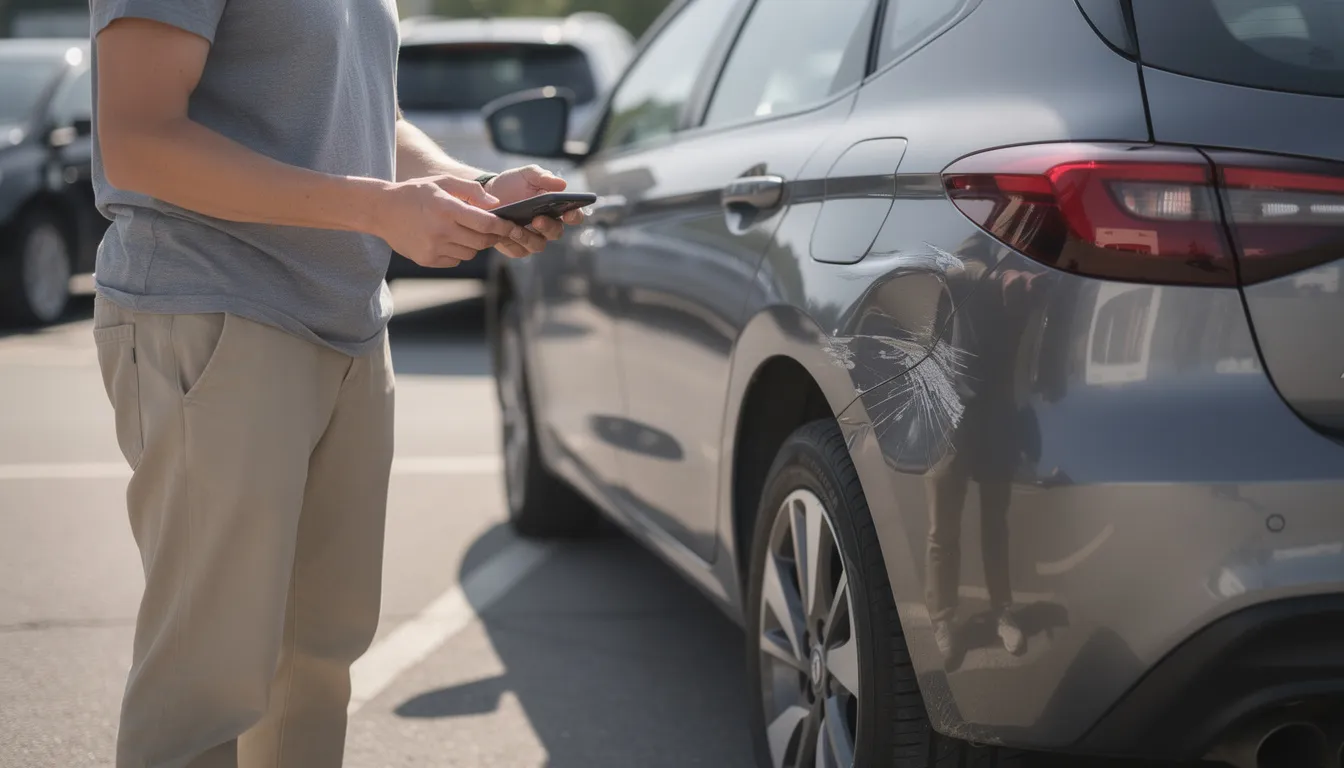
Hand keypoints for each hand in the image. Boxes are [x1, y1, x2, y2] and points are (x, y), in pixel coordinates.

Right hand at [372, 175, 540, 267]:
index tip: (513, 226)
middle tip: (495, 231)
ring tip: (465, 232)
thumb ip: (471, 190)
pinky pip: (455, 261)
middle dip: (493, 237)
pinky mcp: (428, 260)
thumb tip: (496, 203)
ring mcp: (434, 248)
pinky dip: (458, 252)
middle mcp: (441, 231)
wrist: (382, 210)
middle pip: (482, 242)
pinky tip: (448, 240)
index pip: (485, 223)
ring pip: (470, 253)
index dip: (503, 226)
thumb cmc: (415, 192)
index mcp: (447, 209)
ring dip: (474, 245)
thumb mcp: (442, 182)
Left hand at [484, 165, 586, 258]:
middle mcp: (548, 226)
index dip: (574, 216)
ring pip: (538, 245)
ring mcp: (533, 239)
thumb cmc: (513, 183)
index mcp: (556, 208)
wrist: (487, 194)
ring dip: (528, 238)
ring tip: (515, 228)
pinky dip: (511, 243)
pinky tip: (503, 235)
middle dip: (548, 227)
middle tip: (537, 219)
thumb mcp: (527, 174)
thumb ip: (543, 176)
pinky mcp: (517, 247)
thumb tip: (562, 184)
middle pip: (556, 232)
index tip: (569, 213)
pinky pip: (518, 250)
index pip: (573, 216)